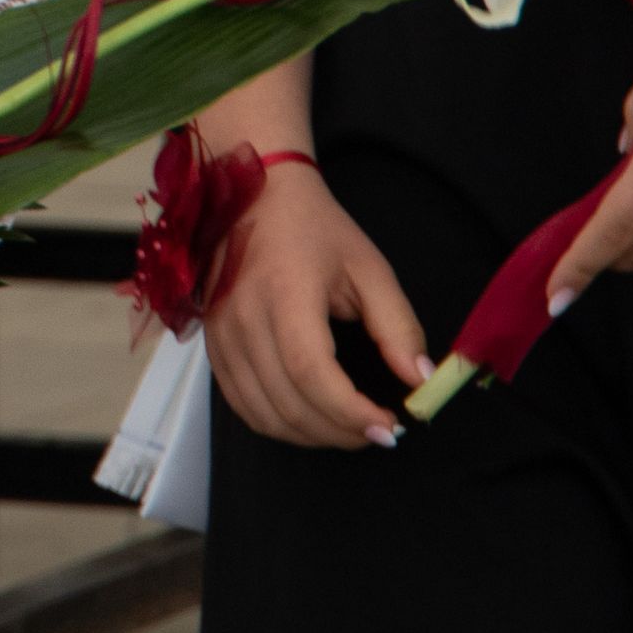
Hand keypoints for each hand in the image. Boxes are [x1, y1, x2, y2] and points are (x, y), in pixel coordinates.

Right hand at [203, 161, 421, 448]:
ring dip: (312, 435)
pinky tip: (311, 418)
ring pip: (264, 414)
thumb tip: (420, 380)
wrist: (256, 196)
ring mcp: (221, 335)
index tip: (389, 427)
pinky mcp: (213, 345)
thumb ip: (398, 327)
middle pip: (289, 403)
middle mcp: (244, 318)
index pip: (312, 373)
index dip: (350, 412)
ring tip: (349, 428)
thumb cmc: (315, 228)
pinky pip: (242, 405)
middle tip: (379, 431)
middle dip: (341, 432)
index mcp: (285, 293)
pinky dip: (279, 424)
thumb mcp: (369, 269)